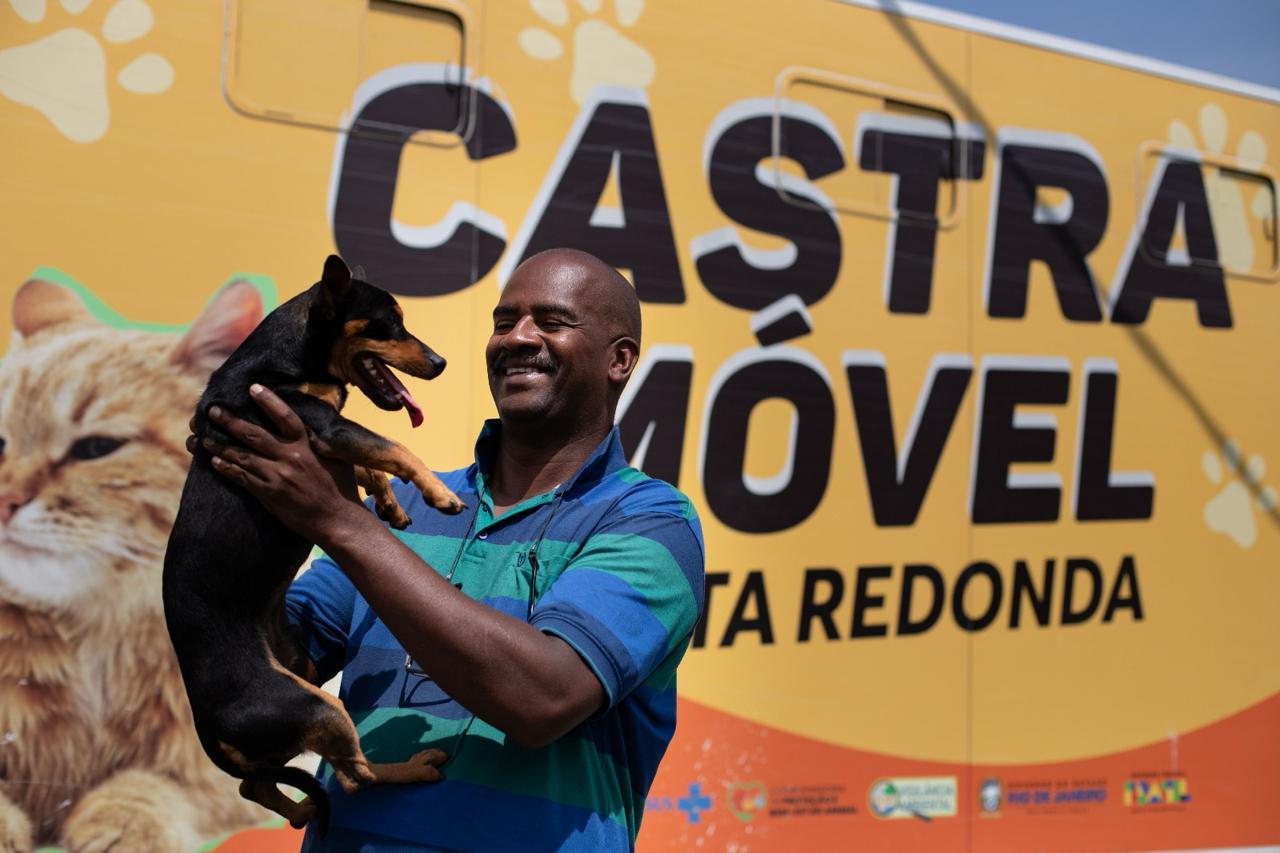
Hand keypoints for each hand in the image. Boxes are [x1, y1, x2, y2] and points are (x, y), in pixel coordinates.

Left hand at [201, 384, 359, 539]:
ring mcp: (277, 477)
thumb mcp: (336, 459)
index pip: (286, 417)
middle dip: (231, 422)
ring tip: (204, 438)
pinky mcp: (269, 495)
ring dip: (221, 446)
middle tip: (213, 411)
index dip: (269, 401)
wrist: (335, 520)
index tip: (253, 388)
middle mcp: (289, 459)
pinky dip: (227, 469)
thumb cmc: (341, 488)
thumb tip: (318, 422)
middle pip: (254, 435)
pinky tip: (215, 462)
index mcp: (306, 447)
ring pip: (242, 457)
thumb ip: (322, 442)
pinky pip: (243, 479)